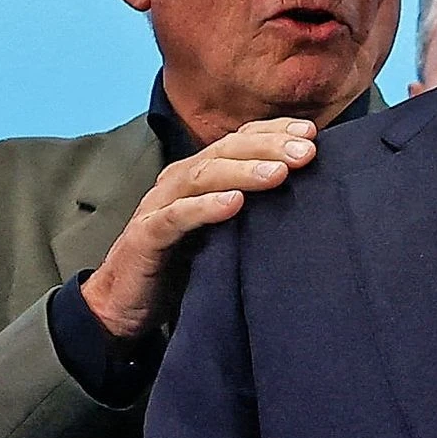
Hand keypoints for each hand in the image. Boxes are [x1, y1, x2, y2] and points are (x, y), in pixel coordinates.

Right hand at [82, 118, 316, 339]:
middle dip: (268, 147)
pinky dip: (205, 207)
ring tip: (278, 173)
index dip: (273, 132)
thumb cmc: (181, 265)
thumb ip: (251, 210)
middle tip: (306, 152)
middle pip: (225, 151)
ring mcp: (159, 206)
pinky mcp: (146, 236)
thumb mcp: (223, 232)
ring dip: (242, 171)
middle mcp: (179, 182)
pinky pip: (177, 216)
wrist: (124, 305)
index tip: (312, 134)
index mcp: (199, 175)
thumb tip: (305, 196)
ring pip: (203, 176)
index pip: (238, 140)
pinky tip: (234, 203)